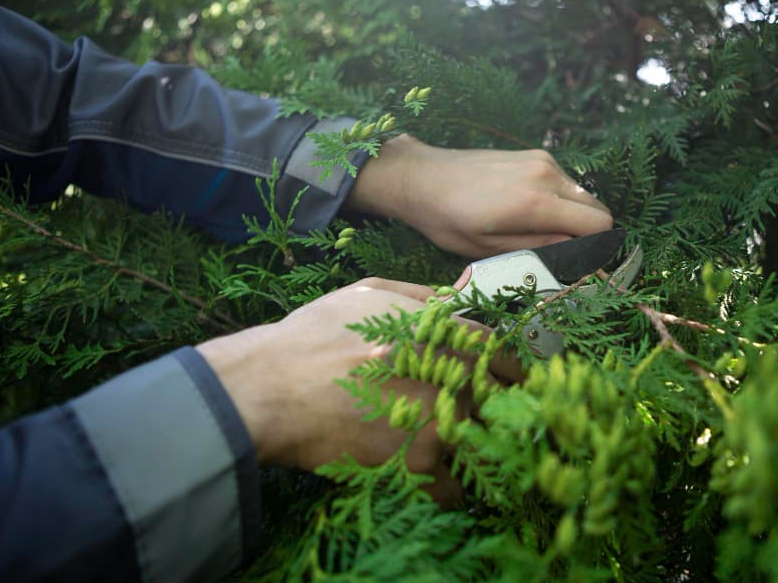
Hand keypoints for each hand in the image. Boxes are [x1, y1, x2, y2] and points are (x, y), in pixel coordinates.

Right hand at [197, 278, 518, 503]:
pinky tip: (436, 480)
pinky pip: (454, 488)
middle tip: (479, 416)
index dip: (508, 367)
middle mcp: (452, 376)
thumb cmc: (315, 334)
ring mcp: (438, 421)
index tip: (507, 379)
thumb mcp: (368, 294)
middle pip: (499, 399)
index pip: (501, 352)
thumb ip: (423, 295)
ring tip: (455, 448)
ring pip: (482, 444)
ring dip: (474, 448)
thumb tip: (464, 290)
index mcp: (444, 334)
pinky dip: (449, 489)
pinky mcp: (416, 465)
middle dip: (495, 408)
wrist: (270, 387)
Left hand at [345, 134, 612, 256]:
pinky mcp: (535, 154)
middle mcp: (547, 175)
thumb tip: (578, 254)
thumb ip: (539, 250)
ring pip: (582, 195)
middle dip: (587, 233)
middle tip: (559, 251)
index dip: (596, 248)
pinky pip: (565, 182)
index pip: (599, 224)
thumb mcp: (489, 248)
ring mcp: (542, 160)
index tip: (579, 263)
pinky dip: (559, 199)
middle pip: (598, 208)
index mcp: (536, 203)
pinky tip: (527, 209)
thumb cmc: (447, 220)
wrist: (421, 177)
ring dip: (572, 216)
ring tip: (537, 230)